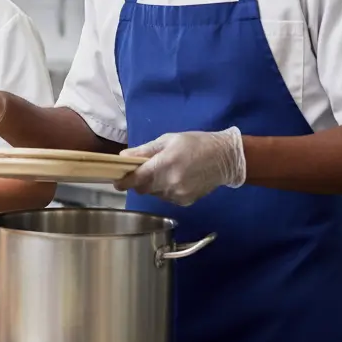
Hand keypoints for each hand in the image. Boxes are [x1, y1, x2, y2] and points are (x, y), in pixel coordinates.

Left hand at [115, 127, 245, 206]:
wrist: (225, 158)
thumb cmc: (195, 143)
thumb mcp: (168, 140)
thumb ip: (144, 150)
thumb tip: (123, 157)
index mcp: (164, 164)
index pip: (135, 179)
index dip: (123, 181)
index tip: (116, 180)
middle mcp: (170, 183)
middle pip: (142, 188)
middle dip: (138, 181)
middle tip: (144, 170)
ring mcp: (178, 195)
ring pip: (154, 194)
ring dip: (152, 185)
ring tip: (165, 171)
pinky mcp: (185, 202)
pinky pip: (166, 198)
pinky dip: (165, 190)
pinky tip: (176, 178)